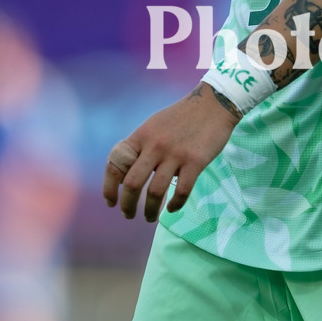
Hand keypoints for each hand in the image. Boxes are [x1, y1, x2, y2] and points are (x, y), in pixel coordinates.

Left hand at [102, 83, 240, 221]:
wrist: (212, 103)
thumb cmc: (180, 117)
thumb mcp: (153, 126)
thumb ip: (140, 148)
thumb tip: (126, 176)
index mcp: (141, 136)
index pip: (116, 165)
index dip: (109, 188)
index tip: (111, 202)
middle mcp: (155, 145)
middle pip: (133, 184)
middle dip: (128, 205)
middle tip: (129, 215)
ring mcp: (175, 154)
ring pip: (155, 192)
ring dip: (150, 211)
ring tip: (149, 217)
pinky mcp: (196, 161)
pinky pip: (181, 191)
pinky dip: (175, 205)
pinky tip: (172, 208)